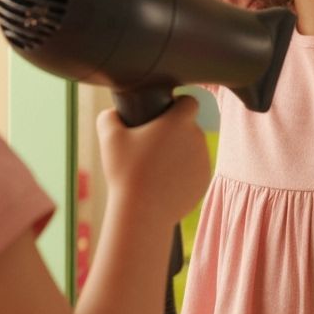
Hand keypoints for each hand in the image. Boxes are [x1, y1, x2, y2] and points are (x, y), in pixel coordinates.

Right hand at [96, 95, 210, 222]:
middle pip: (189, 127)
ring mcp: (203, 161)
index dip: (177, 105)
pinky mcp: (203, 182)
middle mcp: (197, 138)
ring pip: (192, 149)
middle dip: (174, 132)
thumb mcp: (109, 138)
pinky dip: (183, 173)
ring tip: (156, 166)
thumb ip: (109, 117)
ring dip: (180, 152)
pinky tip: (164, 181)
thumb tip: (113, 113)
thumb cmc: (126, 172)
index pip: (189, 102)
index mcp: (179, 122)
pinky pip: (194, 170)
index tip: (163, 114)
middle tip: (151, 146)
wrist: (142, 212)